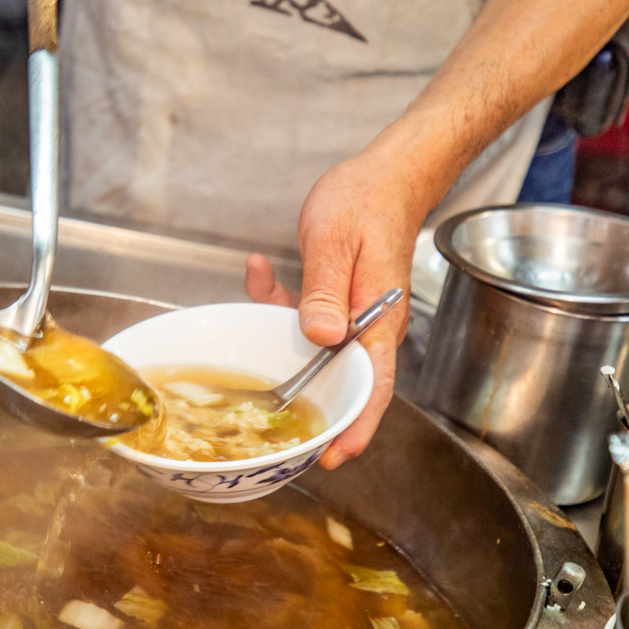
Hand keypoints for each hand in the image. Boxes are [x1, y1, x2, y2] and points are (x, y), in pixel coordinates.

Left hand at [246, 140, 431, 469]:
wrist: (384, 174)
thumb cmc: (368, 200)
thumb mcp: (336, 241)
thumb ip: (326, 291)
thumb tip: (321, 337)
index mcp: (378, 318)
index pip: (372, 383)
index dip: (355, 423)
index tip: (335, 454)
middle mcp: (367, 326)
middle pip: (339, 379)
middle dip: (306, 403)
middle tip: (268, 432)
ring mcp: (349, 317)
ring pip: (310, 349)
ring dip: (276, 341)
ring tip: (245, 329)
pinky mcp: (332, 303)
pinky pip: (300, 318)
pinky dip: (274, 301)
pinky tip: (258, 270)